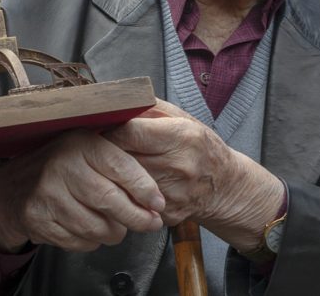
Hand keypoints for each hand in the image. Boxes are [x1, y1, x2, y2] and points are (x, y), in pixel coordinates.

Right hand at [0, 130, 164, 252]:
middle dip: (137, 217)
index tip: (159, 202)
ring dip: (114, 233)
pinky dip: (92, 241)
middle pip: (110, 200)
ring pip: (96, 226)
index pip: (120, 166)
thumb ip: (119, 163)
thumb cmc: (62, 167)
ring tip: (118, 227)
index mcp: (79, 142)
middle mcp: (61, 165)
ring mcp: (47, 194)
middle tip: (150, 223)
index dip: (144, 188)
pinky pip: (79, 241)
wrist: (15, 187)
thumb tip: (155, 196)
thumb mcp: (86, 150)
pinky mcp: (38, 219)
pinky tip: (91, 230)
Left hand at [105, 100, 282, 251]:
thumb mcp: (181, 117)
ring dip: (110, 173)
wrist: (226, 187)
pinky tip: (123, 183)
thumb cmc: (200, 146)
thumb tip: (115, 105)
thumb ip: (148, 108)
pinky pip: (132, 201)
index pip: (129, 133)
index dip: (108, 129)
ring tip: (106, 163)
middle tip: (94, 144)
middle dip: (104, 151)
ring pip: (123, 183)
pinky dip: (123, 192)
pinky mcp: (166, 214)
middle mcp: (178, 167)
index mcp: (182, 137)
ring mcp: (172, 194)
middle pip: (122, 159)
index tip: (97, 127)